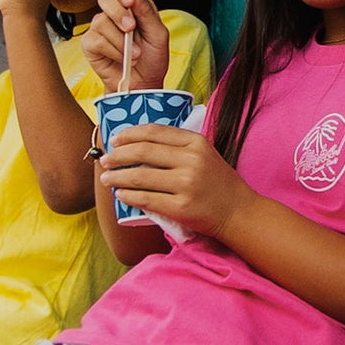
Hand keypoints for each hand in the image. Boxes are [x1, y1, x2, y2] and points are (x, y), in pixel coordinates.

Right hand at [82, 0, 168, 91]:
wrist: (144, 85)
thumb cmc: (152, 59)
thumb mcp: (158, 34)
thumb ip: (147, 11)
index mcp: (130, 6)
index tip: (130, 1)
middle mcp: (113, 14)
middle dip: (119, 12)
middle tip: (131, 28)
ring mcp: (99, 28)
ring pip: (101, 21)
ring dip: (121, 40)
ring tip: (135, 53)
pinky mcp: (90, 44)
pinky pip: (97, 40)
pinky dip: (113, 50)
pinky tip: (123, 58)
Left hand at [98, 122, 252, 239]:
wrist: (239, 213)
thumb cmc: (217, 181)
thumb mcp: (202, 153)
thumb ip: (176, 146)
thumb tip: (136, 143)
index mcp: (195, 141)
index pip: (154, 132)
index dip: (130, 134)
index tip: (115, 139)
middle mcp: (191, 160)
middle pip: (143, 151)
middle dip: (118, 155)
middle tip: (105, 159)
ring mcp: (186, 184)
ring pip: (141, 176)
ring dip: (118, 176)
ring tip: (105, 178)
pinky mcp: (182, 208)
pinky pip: (147, 199)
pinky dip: (129, 195)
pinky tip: (120, 194)